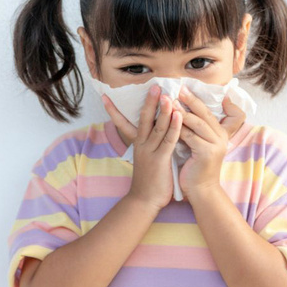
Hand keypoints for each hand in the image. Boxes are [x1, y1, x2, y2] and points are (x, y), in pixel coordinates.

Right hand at [101, 85, 181, 211]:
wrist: (144, 201)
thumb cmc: (148, 181)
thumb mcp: (145, 159)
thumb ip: (148, 145)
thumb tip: (151, 133)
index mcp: (138, 144)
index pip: (125, 122)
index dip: (115, 110)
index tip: (107, 96)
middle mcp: (141, 145)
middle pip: (144, 119)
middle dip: (149, 102)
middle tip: (153, 85)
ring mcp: (150, 152)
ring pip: (157, 126)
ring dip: (163, 110)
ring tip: (167, 95)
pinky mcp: (160, 159)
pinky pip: (169, 139)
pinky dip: (174, 126)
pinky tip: (179, 115)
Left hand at [173, 86, 246, 200]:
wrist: (201, 191)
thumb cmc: (195, 167)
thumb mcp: (198, 145)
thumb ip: (195, 130)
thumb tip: (181, 112)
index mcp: (219, 133)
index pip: (207, 112)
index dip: (196, 100)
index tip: (184, 88)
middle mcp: (220, 137)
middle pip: (204, 113)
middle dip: (190, 100)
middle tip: (178, 88)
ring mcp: (215, 145)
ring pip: (197, 123)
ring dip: (183, 111)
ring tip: (171, 101)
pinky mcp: (207, 153)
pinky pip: (190, 136)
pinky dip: (179, 128)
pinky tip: (169, 120)